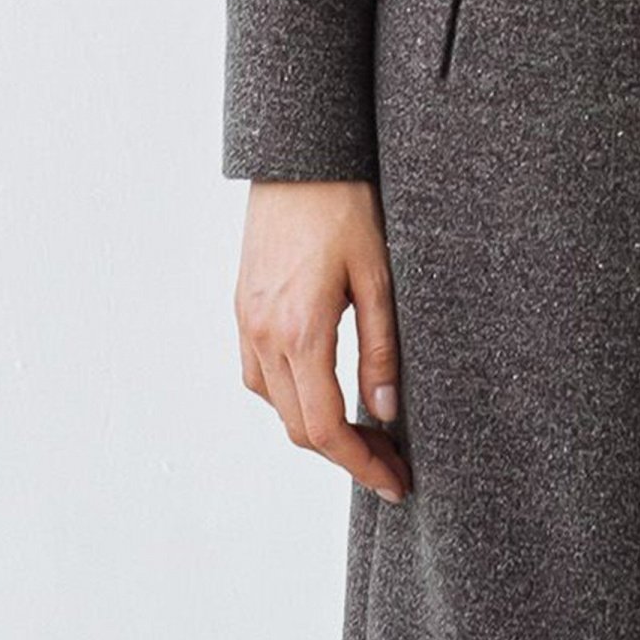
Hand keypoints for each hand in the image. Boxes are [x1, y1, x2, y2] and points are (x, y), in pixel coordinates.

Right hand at [234, 178, 409, 502]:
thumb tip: (385, 415)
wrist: (299, 156)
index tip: (396, 483)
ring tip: (364, 431)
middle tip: (391, 463)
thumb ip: (381, 351)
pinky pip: (258, 374)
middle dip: (346, 455)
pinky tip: (323, 387)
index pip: (327, 428)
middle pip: (298, 427)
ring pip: (275, 404)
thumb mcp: (378, 277)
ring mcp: (247, 321)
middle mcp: (263, 333)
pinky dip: (290, 395)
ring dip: (316, 427)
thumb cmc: (345, 205)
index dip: (362, 466)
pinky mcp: (243, 306)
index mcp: (300, 331)